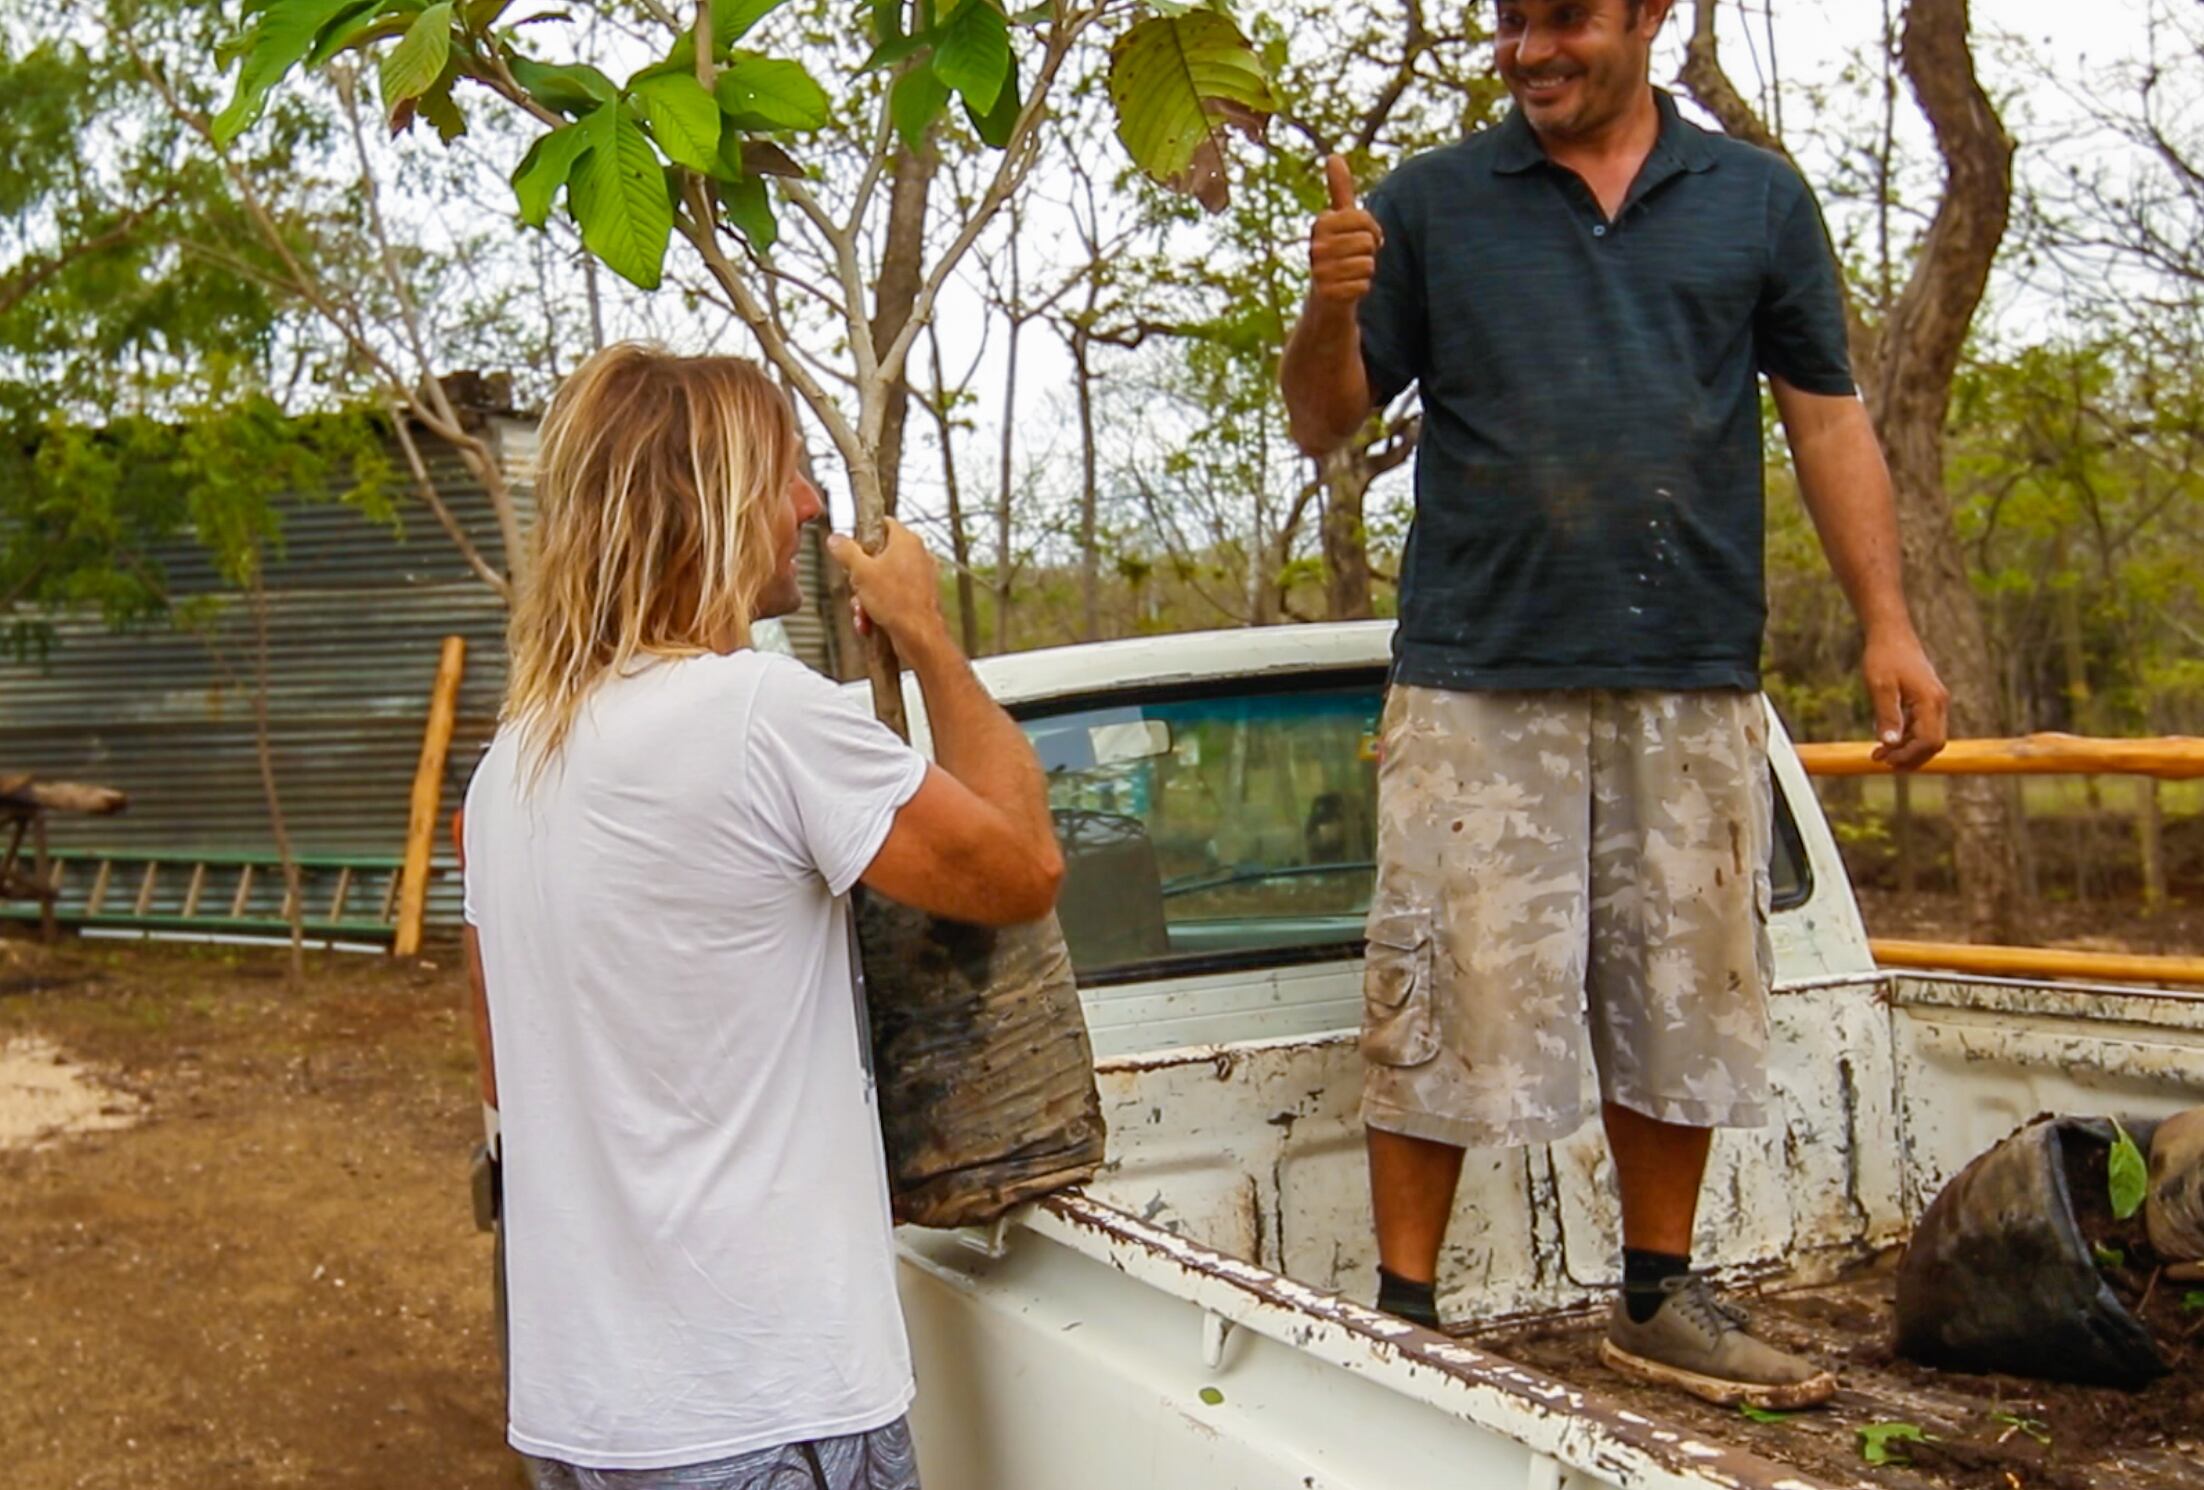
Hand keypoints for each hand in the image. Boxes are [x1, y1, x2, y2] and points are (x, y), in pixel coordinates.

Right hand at [825, 519, 947, 653]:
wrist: (920, 636)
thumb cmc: (897, 602)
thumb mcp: (860, 572)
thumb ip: (845, 551)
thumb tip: (835, 538)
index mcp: (907, 541)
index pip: (883, 522)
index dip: (863, 533)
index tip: (851, 546)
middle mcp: (918, 555)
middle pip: (879, 555)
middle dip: (861, 576)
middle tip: (855, 586)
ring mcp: (921, 577)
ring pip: (883, 579)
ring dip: (866, 596)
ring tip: (863, 611)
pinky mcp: (920, 597)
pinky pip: (893, 596)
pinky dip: (879, 608)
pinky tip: (869, 622)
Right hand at [1309, 154, 1382, 308]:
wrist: (1326, 298)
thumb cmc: (1338, 253)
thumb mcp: (1339, 220)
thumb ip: (1340, 189)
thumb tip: (1333, 155)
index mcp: (1322, 223)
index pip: (1364, 219)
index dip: (1372, 231)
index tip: (1363, 238)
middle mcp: (1317, 245)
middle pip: (1367, 242)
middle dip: (1369, 252)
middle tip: (1355, 259)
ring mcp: (1319, 270)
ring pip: (1367, 264)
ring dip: (1365, 272)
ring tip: (1351, 274)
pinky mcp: (1327, 294)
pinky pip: (1363, 285)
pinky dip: (1362, 289)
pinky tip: (1349, 290)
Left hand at [1862, 628, 1948, 770]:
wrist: (1891, 634)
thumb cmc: (1884, 657)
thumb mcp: (1880, 686)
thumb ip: (1887, 715)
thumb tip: (1889, 744)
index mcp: (1930, 701)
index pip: (1929, 742)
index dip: (1909, 756)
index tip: (1885, 759)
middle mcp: (1938, 703)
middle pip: (1934, 744)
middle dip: (1910, 757)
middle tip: (1881, 761)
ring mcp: (1935, 702)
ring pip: (1929, 737)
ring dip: (1907, 749)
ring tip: (1879, 754)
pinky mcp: (1928, 700)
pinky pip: (1923, 727)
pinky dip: (1907, 738)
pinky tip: (1886, 740)